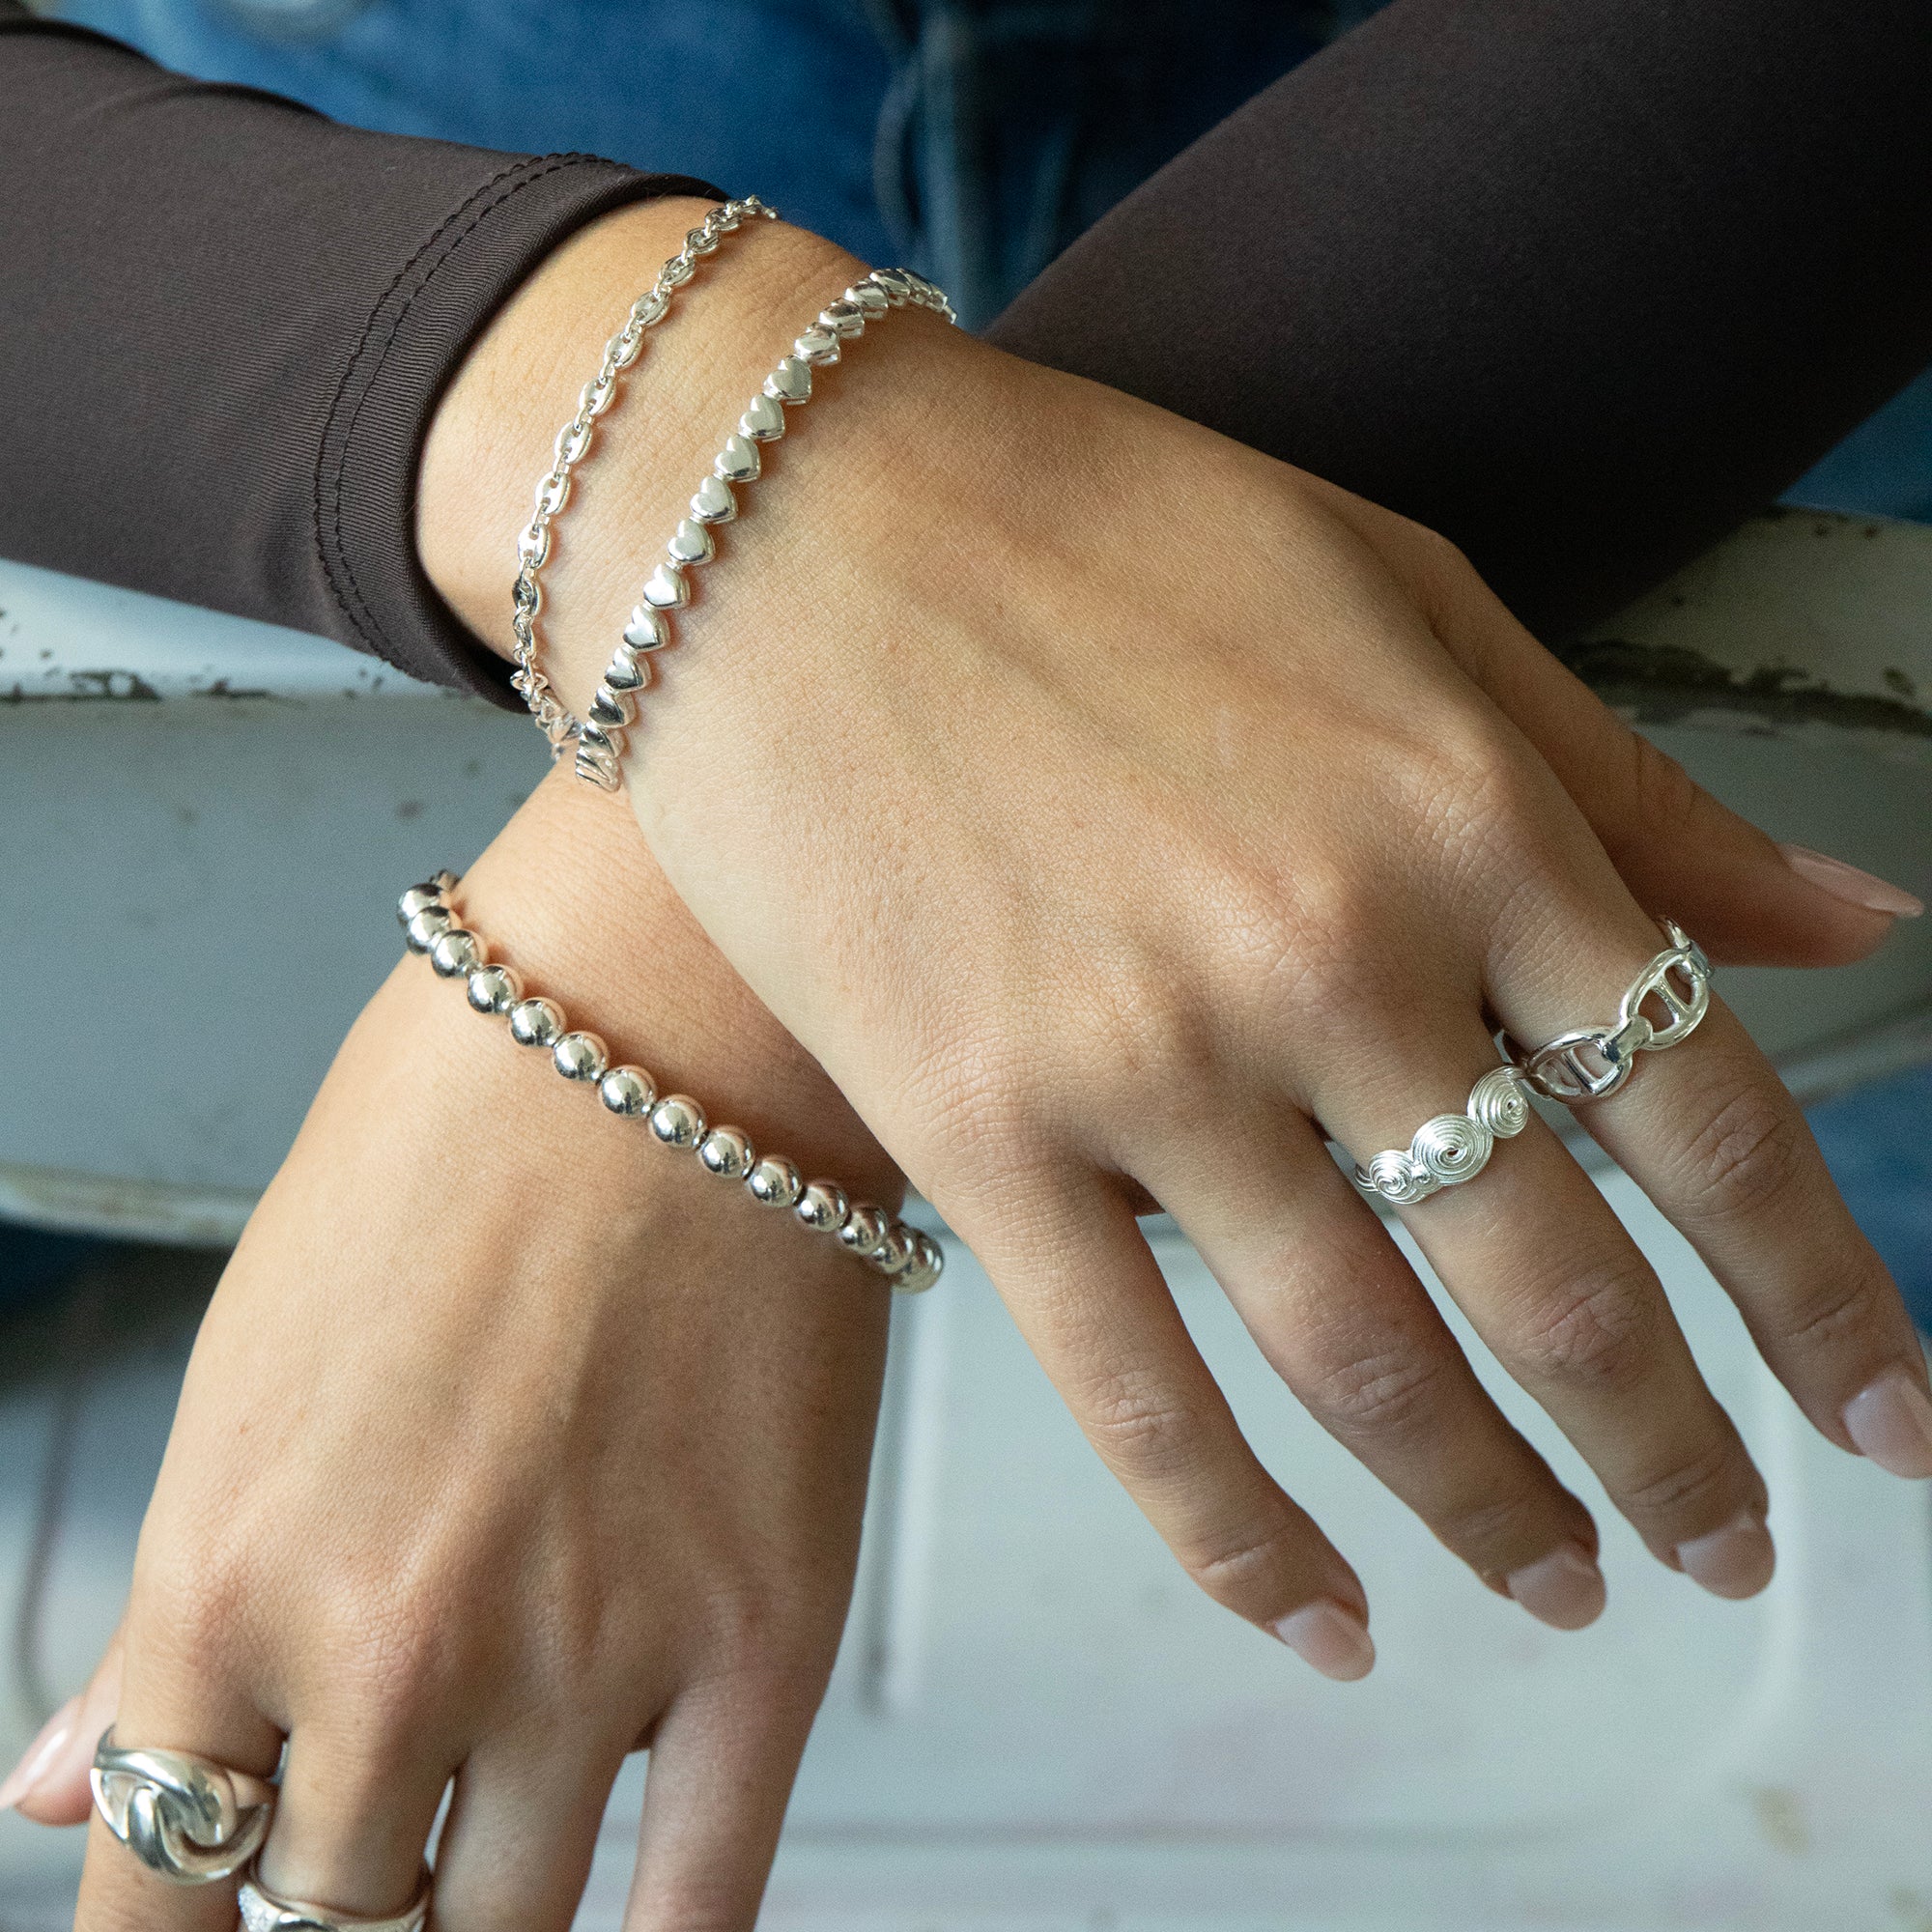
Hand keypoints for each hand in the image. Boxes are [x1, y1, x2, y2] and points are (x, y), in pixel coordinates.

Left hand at [3, 770, 899, 1930]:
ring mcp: (591, 1658)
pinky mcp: (763, 1636)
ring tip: (506, 1810)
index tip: (217, 1914)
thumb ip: (171, 1602)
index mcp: (231, 1575)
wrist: (671, 1023)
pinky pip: (702, 1897)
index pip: (157, 1882)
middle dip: (349, 1870)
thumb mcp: (255, 1354)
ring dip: (487, 1896)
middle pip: (340, 1910)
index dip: (178, 1918)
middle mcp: (395, 1654)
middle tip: (392, 1796)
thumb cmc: (457, 1137)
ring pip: (506, 1927)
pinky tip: (641, 1926)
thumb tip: (67, 1783)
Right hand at [420, 205, 1927, 1668]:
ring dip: (1495, 1517)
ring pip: (1368, 1371)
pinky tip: (1328, 1620)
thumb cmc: (1096, 527)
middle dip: (1679, 1451)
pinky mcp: (977, 1131)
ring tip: (1569, 1592)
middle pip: (1558, 1283)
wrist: (779, 516)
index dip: (1823, 1300)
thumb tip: (1852, 928)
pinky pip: (1135, 1396)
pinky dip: (1245, 1542)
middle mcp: (1335, 957)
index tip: (1884, 1422)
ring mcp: (1147, 1061)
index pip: (1710, 1117)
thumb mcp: (1407, 591)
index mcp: (1467, 812)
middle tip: (1728, 1551)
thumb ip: (1625, 788)